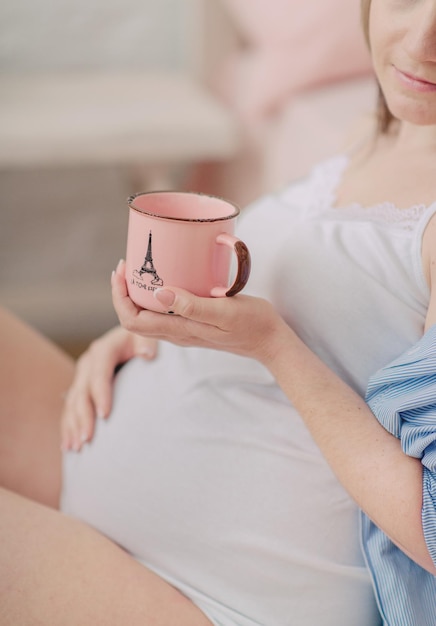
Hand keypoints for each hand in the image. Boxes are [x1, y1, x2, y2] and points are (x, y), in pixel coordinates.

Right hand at [61, 325, 157, 451]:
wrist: (131, 339)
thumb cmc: (143, 341)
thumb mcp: (146, 337)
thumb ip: (147, 343)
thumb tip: (146, 354)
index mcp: (103, 351)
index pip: (99, 374)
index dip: (101, 395)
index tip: (106, 415)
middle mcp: (88, 363)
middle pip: (82, 393)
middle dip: (83, 417)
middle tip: (87, 440)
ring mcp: (82, 376)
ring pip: (72, 403)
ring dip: (72, 426)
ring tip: (76, 447)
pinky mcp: (81, 387)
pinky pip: (70, 409)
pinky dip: (68, 427)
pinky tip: (68, 445)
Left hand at [111, 259, 289, 364]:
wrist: (270, 341)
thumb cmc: (252, 324)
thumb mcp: (224, 311)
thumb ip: (191, 306)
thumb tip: (159, 294)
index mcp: (179, 330)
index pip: (132, 320)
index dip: (120, 296)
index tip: (122, 270)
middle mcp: (177, 333)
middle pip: (133, 319)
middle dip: (123, 293)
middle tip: (126, 265)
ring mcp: (184, 331)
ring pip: (146, 317)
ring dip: (136, 295)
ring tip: (138, 268)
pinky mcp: (193, 325)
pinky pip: (162, 314)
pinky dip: (153, 297)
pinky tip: (163, 280)